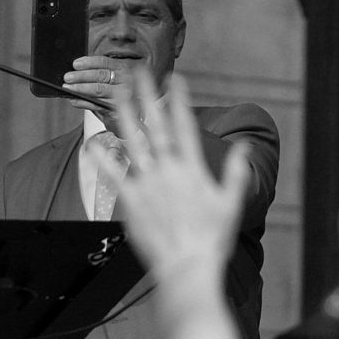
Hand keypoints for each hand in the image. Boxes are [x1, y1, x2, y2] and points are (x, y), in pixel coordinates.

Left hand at [62, 55, 133, 112]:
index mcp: (121, 69)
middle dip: (81, 76)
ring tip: (68, 88)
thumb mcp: (110, 81)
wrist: (127, 117)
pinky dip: (83, 102)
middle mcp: (124, 81)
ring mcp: (122, 96)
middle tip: (68, 77)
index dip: (88, 62)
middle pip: (100, 75)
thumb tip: (75, 71)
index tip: (75, 64)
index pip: (104, 62)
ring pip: (98, 89)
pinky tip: (74, 100)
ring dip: (80, 88)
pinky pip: (96, 104)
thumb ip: (97, 74)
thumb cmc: (115, 96)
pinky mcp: (117, 109)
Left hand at [91, 70, 250, 277]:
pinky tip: (95, 141)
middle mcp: (168, 171)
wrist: (187, 266)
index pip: (185, 127)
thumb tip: (244, 149)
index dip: (180, 102)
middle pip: (155, 126)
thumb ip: (236, 174)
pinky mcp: (131, 201)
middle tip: (139, 73)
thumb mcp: (231, 205)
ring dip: (123, 114)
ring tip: (115, 93)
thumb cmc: (211, 240)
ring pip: (132, 141)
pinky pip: (114, 174)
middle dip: (147, 96)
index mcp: (193, 170)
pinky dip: (103, 157)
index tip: (176, 81)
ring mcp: (148, 184)